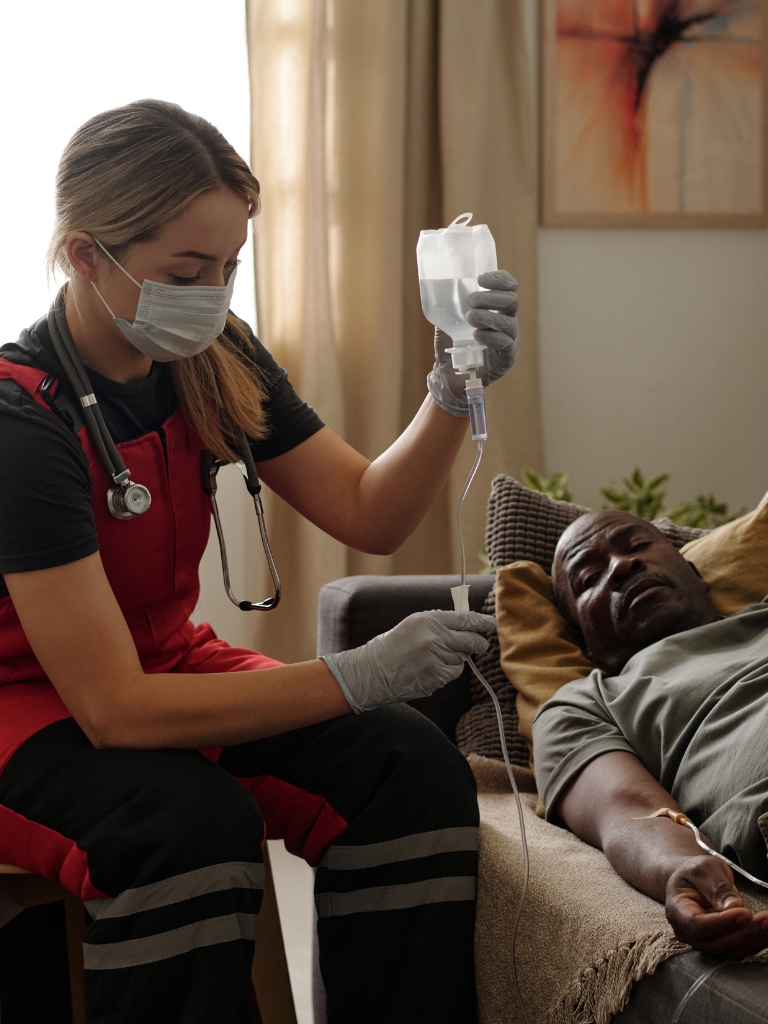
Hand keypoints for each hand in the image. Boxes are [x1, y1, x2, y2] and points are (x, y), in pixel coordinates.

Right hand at [322, 610, 496, 712]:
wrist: (374, 671)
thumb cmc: (394, 646)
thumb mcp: (414, 624)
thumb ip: (441, 623)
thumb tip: (469, 624)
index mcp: (428, 620)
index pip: (465, 619)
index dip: (482, 622)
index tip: (492, 624)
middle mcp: (434, 638)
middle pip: (471, 640)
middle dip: (480, 643)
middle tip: (482, 645)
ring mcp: (435, 659)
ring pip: (463, 658)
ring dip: (456, 658)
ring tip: (436, 658)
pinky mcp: (435, 677)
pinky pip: (454, 672)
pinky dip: (449, 671)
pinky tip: (432, 669)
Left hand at [428, 270, 518, 415]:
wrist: (451, 375)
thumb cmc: (453, 345)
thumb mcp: (449, 320)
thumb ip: (449, 304)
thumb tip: (436, 285)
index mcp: (496, 307)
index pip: (508, 286)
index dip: (499, 279)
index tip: (480, 278)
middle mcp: (507, 320)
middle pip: (511, 300)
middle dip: (490, 297)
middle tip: (471, 301)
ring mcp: (509, 339)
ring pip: (508, 322)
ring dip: (487, 317)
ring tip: (469, 319)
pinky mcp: (506, 357)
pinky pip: (505, 343)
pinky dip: (490, 337)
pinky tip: (476, 336)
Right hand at [665, 855, 767, 957]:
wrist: (693, 879)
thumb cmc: (694, 872)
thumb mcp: (704, 869)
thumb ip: (717, 887)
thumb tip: (735, 907)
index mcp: (677, 910)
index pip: (697, 925)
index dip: (722, 923)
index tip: (745, 913)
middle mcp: (687, 932)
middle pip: (717, 942)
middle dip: (745, 932)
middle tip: (766, 918)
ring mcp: (702, 942)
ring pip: (731, 950)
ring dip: (755, 939)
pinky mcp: (719, 944)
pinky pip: (739, 949)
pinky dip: (755, 941)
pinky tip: (766, 929)